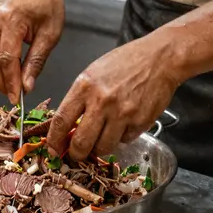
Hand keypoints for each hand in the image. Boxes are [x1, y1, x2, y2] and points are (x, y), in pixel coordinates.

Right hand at [0, 0, 64, 103]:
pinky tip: (8, 70)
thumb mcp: (51, 34)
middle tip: (13, 97)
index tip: (17, 98)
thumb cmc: (47, 4)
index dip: (10, 82)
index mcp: (12, 19)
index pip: (6, 58)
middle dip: (0, 83)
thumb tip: (27, 87)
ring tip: (13, 85)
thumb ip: (37, 61)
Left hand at [47, 34, 179, 160]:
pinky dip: (121, 137)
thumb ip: (79, 99)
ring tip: (102, 137)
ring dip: (99, 148)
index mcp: (85, 87)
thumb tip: (67, 127)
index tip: (52, 149)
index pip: (61, 121)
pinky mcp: (140, 122)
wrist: (160, 58)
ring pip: (103, 148)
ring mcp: (123, 114)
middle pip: (81, 143)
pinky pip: (124, 141)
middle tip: (76, 154)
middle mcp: (102, 102)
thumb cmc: (125, 63)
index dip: (54, 141)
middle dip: (75, 154)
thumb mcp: (93, 74)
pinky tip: (123, 124)